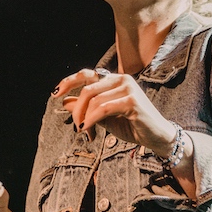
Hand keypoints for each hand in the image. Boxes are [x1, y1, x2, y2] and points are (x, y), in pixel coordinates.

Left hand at [53, 68, 176, 157]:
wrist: (156, 137)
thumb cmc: (132, 125)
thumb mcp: (104, 117)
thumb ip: (87, 108)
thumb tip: (64, 101)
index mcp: (114, 80)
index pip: (87, 74)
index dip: (69, 81)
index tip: (55, 94)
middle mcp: (121, 79)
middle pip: (88, 90)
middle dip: (77, 110)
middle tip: (77, 127)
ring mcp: (128, 88)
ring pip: (94, 100)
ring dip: (85, 119)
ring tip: (86, 132)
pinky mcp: (132, 101)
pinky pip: (103, 108)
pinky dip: (92, 120)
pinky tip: (89, 130)